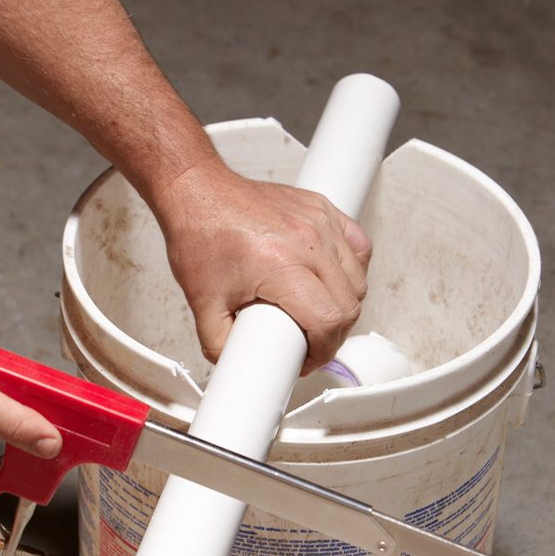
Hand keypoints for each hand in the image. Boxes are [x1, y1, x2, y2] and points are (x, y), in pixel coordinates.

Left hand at [152, 162, 372, 372]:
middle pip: (349, 305)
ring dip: (344, 304)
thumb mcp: (203, 303)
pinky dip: (353, 269)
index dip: (322, 350)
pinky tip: (333, 280)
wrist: (197, 191)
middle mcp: (307, 242)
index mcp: (280, 266)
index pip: (328, 320)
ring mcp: (319, 221)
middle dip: (333, 334)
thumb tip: (236, 365)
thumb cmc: (200, 233)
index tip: (308, 358)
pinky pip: (358, 245)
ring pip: (358, 278)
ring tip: (318, 314)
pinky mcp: (322, 209)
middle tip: (311, 342)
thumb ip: (218, 344)